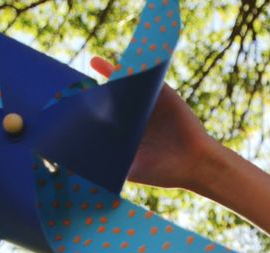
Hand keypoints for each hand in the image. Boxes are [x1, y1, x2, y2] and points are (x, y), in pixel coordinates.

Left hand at [90, 56, 217, 192]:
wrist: (195, 164)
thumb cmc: (165, 172)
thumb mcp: (132, 170)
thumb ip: (111, 165)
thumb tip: (82, 169)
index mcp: (130, 132)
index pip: (107, 117)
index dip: (93, 110)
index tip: (73, 105)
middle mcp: (139, 116)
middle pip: (116, 97)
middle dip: (100, 89)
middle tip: (80, 82)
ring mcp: (151, 104)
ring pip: (130, 85)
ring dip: (115, 73)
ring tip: (95, 63)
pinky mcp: (164, 94)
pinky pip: (149, 77)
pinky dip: (138, 68)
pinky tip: (124, 62)